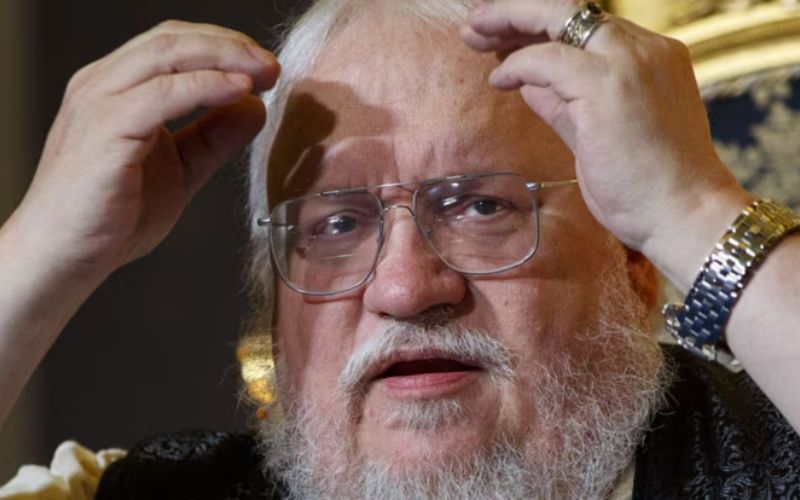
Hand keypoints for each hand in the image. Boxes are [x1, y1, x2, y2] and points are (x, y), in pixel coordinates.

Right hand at [8, 20, 278, 283]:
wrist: (63, 257)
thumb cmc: (110, 216)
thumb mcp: (180, 170)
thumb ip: (213, 138)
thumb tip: (254, 107)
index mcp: (116, 88)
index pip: (173, 44)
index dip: (224, 47)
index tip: (266, 69)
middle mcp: (101, 85)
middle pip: (172, 39)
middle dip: (231, 45)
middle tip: (272, 67)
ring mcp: (98, 104)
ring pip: (166, 54)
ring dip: (224, 57)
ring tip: (263, 73)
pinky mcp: (103, 132)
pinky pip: (160, 95)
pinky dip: (205, 87)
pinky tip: (238, 91)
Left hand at [461, 1, 748, 270]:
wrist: (684, 216)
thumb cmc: (646, 187)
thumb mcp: (598, 134)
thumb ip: (565, 104)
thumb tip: (529, 84)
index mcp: (653, 57)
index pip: (588, 27)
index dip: (540, 28)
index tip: (505, 38)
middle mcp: (646, 49)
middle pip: (570, 9)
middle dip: (517, 11)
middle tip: (477, 23)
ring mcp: (630, 62)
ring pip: (557, 17)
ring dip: (508, 22)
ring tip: (473, 35)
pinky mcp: (608, 85)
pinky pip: (547, 59)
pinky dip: (518, 65)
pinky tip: (498, 80)